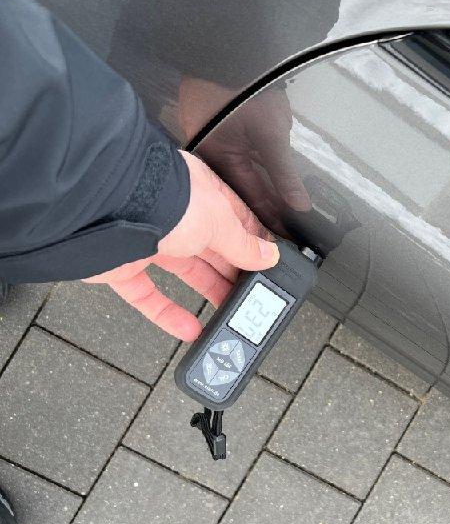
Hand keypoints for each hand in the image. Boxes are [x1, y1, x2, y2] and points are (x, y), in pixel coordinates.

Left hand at [84, 151, 278, 340]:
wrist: (108, 209)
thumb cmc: (162, 198)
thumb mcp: (218, 221)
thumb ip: (243, 243)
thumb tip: (267, 256)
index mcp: (199, 194)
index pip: (233, 220)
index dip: (251, 244)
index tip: (266, 266)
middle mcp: (173, 214)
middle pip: (210, 249)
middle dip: (232, 273)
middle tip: (250, 293)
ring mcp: (146, 239)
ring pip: (183, 272)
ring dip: (207, 293)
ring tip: (227, 312)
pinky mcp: (122, 266)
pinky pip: (148, 296)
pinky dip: (168, 315)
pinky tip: (188, 329)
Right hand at [179, 77, 310, 233]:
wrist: (229, 44)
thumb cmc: (246, 87)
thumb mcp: (271, 134)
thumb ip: (284, 175)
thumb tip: (300, 207)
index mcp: (213, 162)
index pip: (247, 201)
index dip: (271, 221)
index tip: (289, 239)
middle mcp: (205, 157)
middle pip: (239, 193)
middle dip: (265, 211)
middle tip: (288, 232)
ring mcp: (207, 141)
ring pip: (237, 177)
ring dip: (259, 193)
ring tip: (282, 214)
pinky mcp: (212, 129)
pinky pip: (233, 160)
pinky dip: (252, 172)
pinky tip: (268, 184)